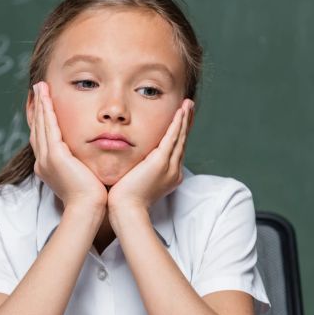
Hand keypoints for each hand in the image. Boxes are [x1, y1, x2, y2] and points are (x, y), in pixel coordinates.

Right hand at [29, 81, 107, 210]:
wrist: (88, 209)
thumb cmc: (91, 197)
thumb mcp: (83, 175)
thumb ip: (81, 163)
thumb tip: (87, 156)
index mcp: (48, 167)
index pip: (42, 137)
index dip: (42, 119)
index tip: (44, 104)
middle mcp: (43, 162)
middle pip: (38, 128)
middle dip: (38, 107)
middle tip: (38, 89)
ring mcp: (47, 159)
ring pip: (41, 125)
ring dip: (40, 104)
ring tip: (40, 88)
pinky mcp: (55, 156)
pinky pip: (49, 128)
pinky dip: (47, 111)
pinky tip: (47, 98)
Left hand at [107, 99, 193, 214]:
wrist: (126, 210)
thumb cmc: (125, 200)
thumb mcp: (134, 181)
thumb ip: (138, 169)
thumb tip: (132, 162)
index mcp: (168, 175)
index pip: (176, 149)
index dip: (179, 133)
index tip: (180, 119)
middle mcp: (173, 170)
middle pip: (182, 141)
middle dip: (186, 122)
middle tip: (189, 106)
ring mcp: (169, 167)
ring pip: (180, 138)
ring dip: (184, 119)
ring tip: (187, 104)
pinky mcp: (160, 163)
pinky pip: (172, 138)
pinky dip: (177, 124)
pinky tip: (180, 112)